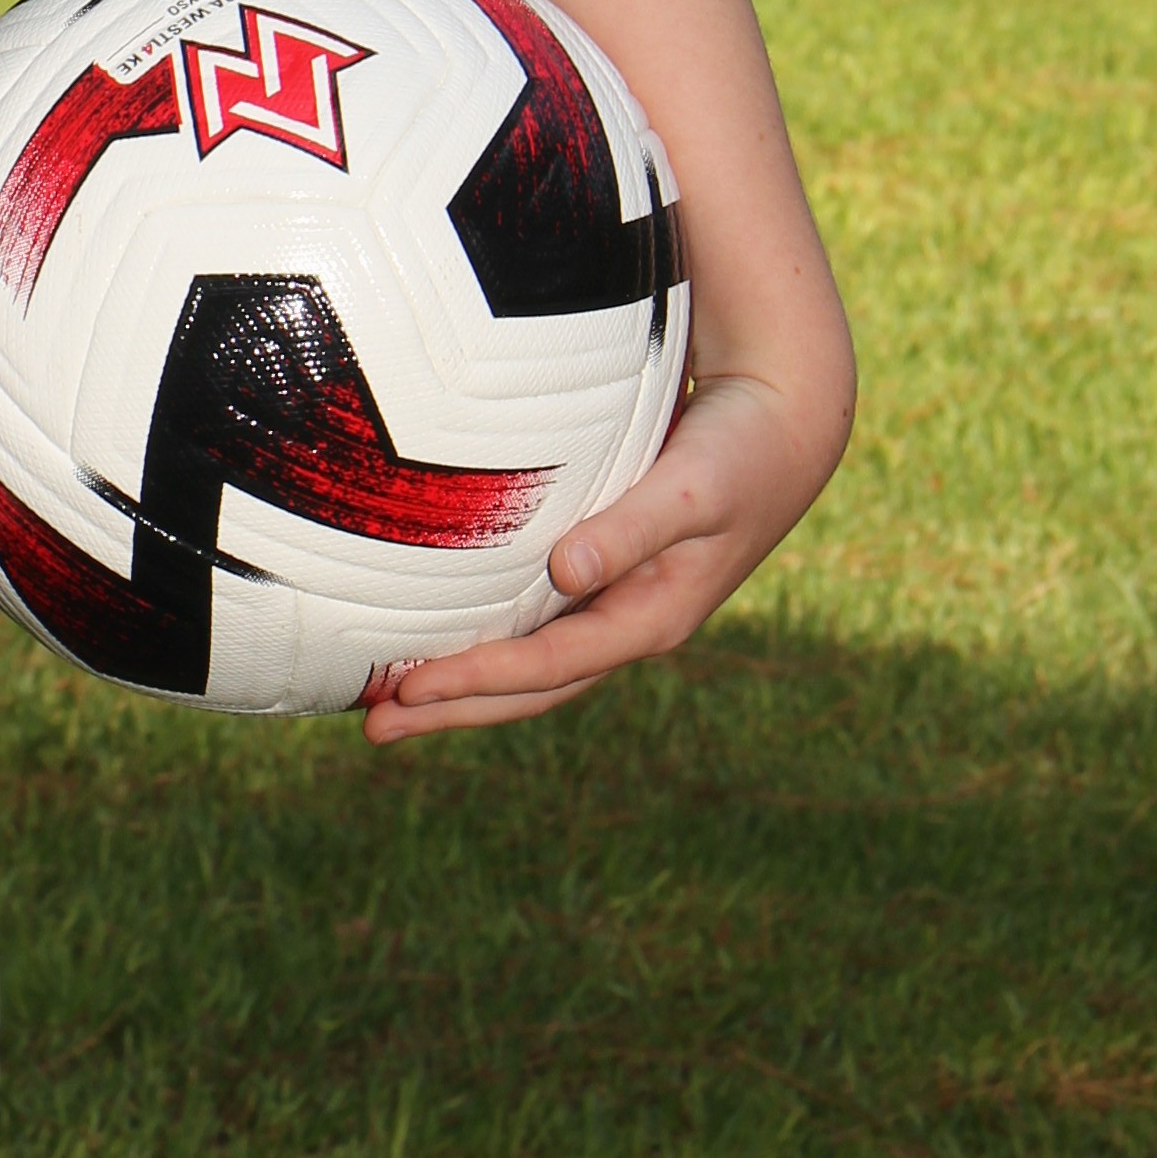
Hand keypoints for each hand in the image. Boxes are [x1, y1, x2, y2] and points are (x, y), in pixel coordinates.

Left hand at [358, 352, 848, 749]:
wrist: (783, 430)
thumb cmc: (736, 455)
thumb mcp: (691, 490)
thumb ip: (632, 528)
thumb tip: (569, 573)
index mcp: (650, 619)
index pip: (547, 667)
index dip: (477, 681)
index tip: (408, 688)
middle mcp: (627, 625)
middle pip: (529, 689)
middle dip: (453, 709)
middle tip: (373, 727)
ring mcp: (614, 608)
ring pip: (527, 666)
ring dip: (461, 687)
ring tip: (387, 701)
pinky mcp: (603, 580)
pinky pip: (532, 628)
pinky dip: (482, 644)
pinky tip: (435, 640)